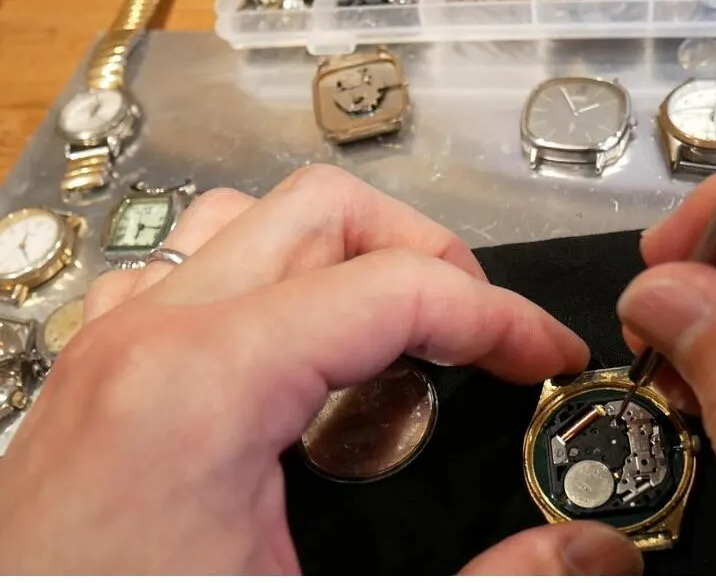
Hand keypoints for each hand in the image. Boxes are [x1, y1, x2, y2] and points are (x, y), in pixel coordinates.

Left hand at [0, 167, 640, 574]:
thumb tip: (585, 555)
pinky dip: (263, 291)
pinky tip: (302, 377)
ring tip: (403, 339)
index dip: (503, 319)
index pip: (396, 285)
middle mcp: (144, 346)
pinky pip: (182, 279)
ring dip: (342, 261)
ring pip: (246, 225)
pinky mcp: (88, 389)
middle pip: (323, 213)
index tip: (550, 362)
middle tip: (487, 339)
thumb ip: (484, 581)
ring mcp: (105, 357)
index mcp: (204, 389)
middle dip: (430, 261)